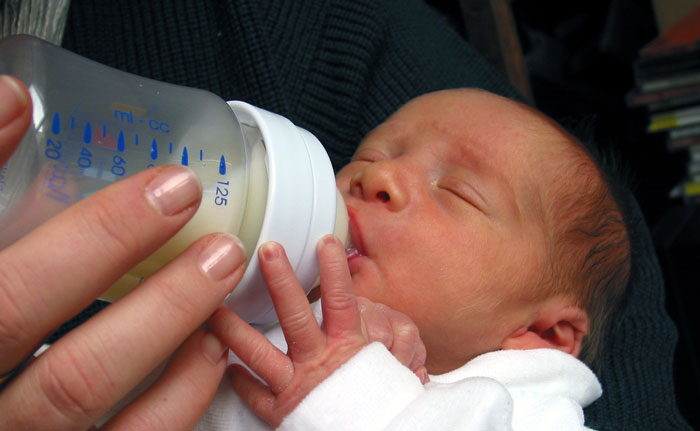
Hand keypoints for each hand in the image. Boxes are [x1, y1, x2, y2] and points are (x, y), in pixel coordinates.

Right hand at [0, 75, 245, 429]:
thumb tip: (11, 99)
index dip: (8, 176)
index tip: (38, 108)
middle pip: (17, 315)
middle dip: (101, 246)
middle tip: (179, 193)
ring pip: (79, 390)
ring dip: (161, 321)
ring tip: (218, 265)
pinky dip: (179, 396)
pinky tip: (208, 350)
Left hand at [208, 235, 426, 427]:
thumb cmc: (386, 402)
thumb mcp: (397, 367)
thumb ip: (396, 345)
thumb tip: (395, 329)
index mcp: (352, 347)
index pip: (343, 301)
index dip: (334, 271)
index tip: (324, 241)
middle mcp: (321, 361)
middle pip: (297, 315)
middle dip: (280, 281)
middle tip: (266, 250)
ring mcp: (299, 385)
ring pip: (261, 352)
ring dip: (237, 329)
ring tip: (216, 308)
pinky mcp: (284, 410)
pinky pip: (255, 395)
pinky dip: (239, 382)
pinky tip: (225, 368)